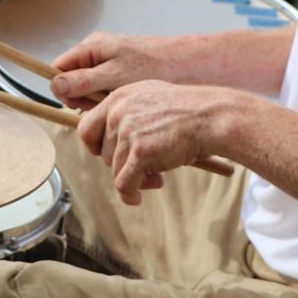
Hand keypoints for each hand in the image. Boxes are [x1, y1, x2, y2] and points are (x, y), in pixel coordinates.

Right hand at [51, 33, 177, 110]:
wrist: (193, 64)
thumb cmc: (157, 65)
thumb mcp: (116, 76)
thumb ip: (83, 81)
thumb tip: (55, 86)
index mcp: (92, 48)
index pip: (59, 69)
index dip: (64, 89)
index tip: (80, 104)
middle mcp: (98, 54)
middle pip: (74, 82)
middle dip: (85, 100)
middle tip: (105, 107)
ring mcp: (111, 65)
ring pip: (91, 91)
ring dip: (100, 104)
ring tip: (121, 106)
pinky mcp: (123, 76)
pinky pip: (107, 93)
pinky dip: (114, 102)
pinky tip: (128, 107)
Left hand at [76, 81, 231, 204]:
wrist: (211, 117)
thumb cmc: (187, 111)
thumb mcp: (149, 98)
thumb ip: (127, 113)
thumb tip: (111, 140)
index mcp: (118, 98)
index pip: (86, 128)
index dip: (96, 147)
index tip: (111, 156)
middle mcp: (118, 112)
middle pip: (104, 153)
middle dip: (122, 165)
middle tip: (145, 169)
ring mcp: (128, 131)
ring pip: (115, 169)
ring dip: (134, 179)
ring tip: (156, 177)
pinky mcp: (140, 152)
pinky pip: (124, 184)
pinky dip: (129, 195)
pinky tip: (137, 199)